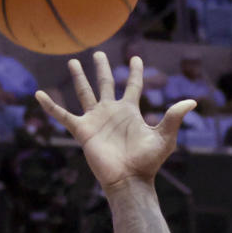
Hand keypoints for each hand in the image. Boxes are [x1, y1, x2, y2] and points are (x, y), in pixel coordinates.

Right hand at [35, 54, 194, 191]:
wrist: (129, 179)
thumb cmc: (148, 161)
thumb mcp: (164, 137)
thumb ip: (174, 117)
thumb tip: (192, 101)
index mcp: (131, 111)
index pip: (133, 86)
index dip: (135, 72)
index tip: (135, 57)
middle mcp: (112, 112)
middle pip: (106, 84)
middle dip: (102, 69)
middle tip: (98, 53)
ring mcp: (96, 119)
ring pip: (85, 93)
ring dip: (79, 78)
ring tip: (73, 62)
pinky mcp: (82, 130)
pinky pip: (63, 115)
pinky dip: (51, 105)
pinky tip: (39, 94)